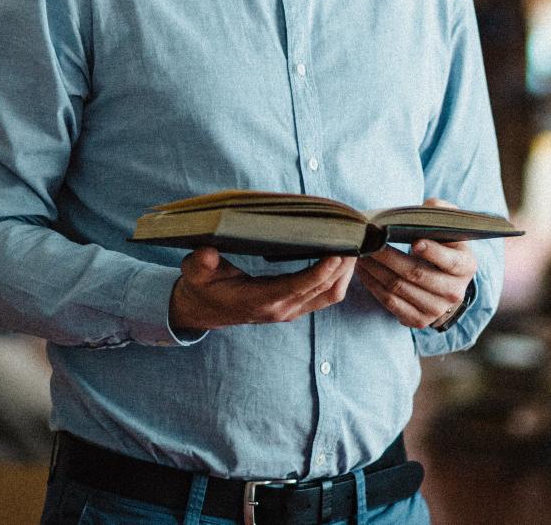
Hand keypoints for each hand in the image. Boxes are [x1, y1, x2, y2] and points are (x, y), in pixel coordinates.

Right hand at [169, 247, 355, 332]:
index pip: (297, 288)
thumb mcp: (194, 273)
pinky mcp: (294, 307)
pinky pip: (326, 295)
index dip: (319, 272)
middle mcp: (280, 309)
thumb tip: (207, 254)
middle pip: (323, 291)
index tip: (337, 253)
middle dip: (343, 267)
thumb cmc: (202, 286)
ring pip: (330, 295)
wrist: (202, 309)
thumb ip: (200, 264)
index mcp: (259, 301)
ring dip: (346, 273)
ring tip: (355, 245)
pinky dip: (339, 277)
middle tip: (356, 239)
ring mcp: (290, 310)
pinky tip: (344, 257)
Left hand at [356, 200, 475, 328]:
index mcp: (466, 266)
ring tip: (360, 253)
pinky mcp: (418, 320)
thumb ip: (442, 212)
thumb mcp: (449, 228)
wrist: (445, 282)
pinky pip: (390, 303)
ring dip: (375, 270)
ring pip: (399, 288)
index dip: (432, 252)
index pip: (449, 261)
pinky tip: (363, 271)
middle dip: (388, 256)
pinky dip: (373, 286)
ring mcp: (436, 309)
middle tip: (369, 241)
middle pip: (416, 273)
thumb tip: (428, 206)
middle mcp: (454, 291)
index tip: (413, 241)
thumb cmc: (443, 246)